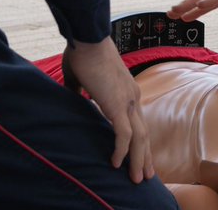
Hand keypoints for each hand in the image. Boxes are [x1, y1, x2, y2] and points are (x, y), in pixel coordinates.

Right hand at [63, 38, 153, 182]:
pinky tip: (115, 164)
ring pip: (139, 138)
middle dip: (144, 157)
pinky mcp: (117, 103)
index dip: (139, 142)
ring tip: (136, 179)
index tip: (138, 157)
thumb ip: (79, 91)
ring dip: (138, 160)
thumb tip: (72, 97)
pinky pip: (123, 134)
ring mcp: (128, 100)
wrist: (88, 37)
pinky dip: (121, 150)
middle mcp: (133, 97)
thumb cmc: (83, 53)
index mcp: (128, 91)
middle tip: (145, 176)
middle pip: (144, 134)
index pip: (138, 123)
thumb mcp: (80, 78)